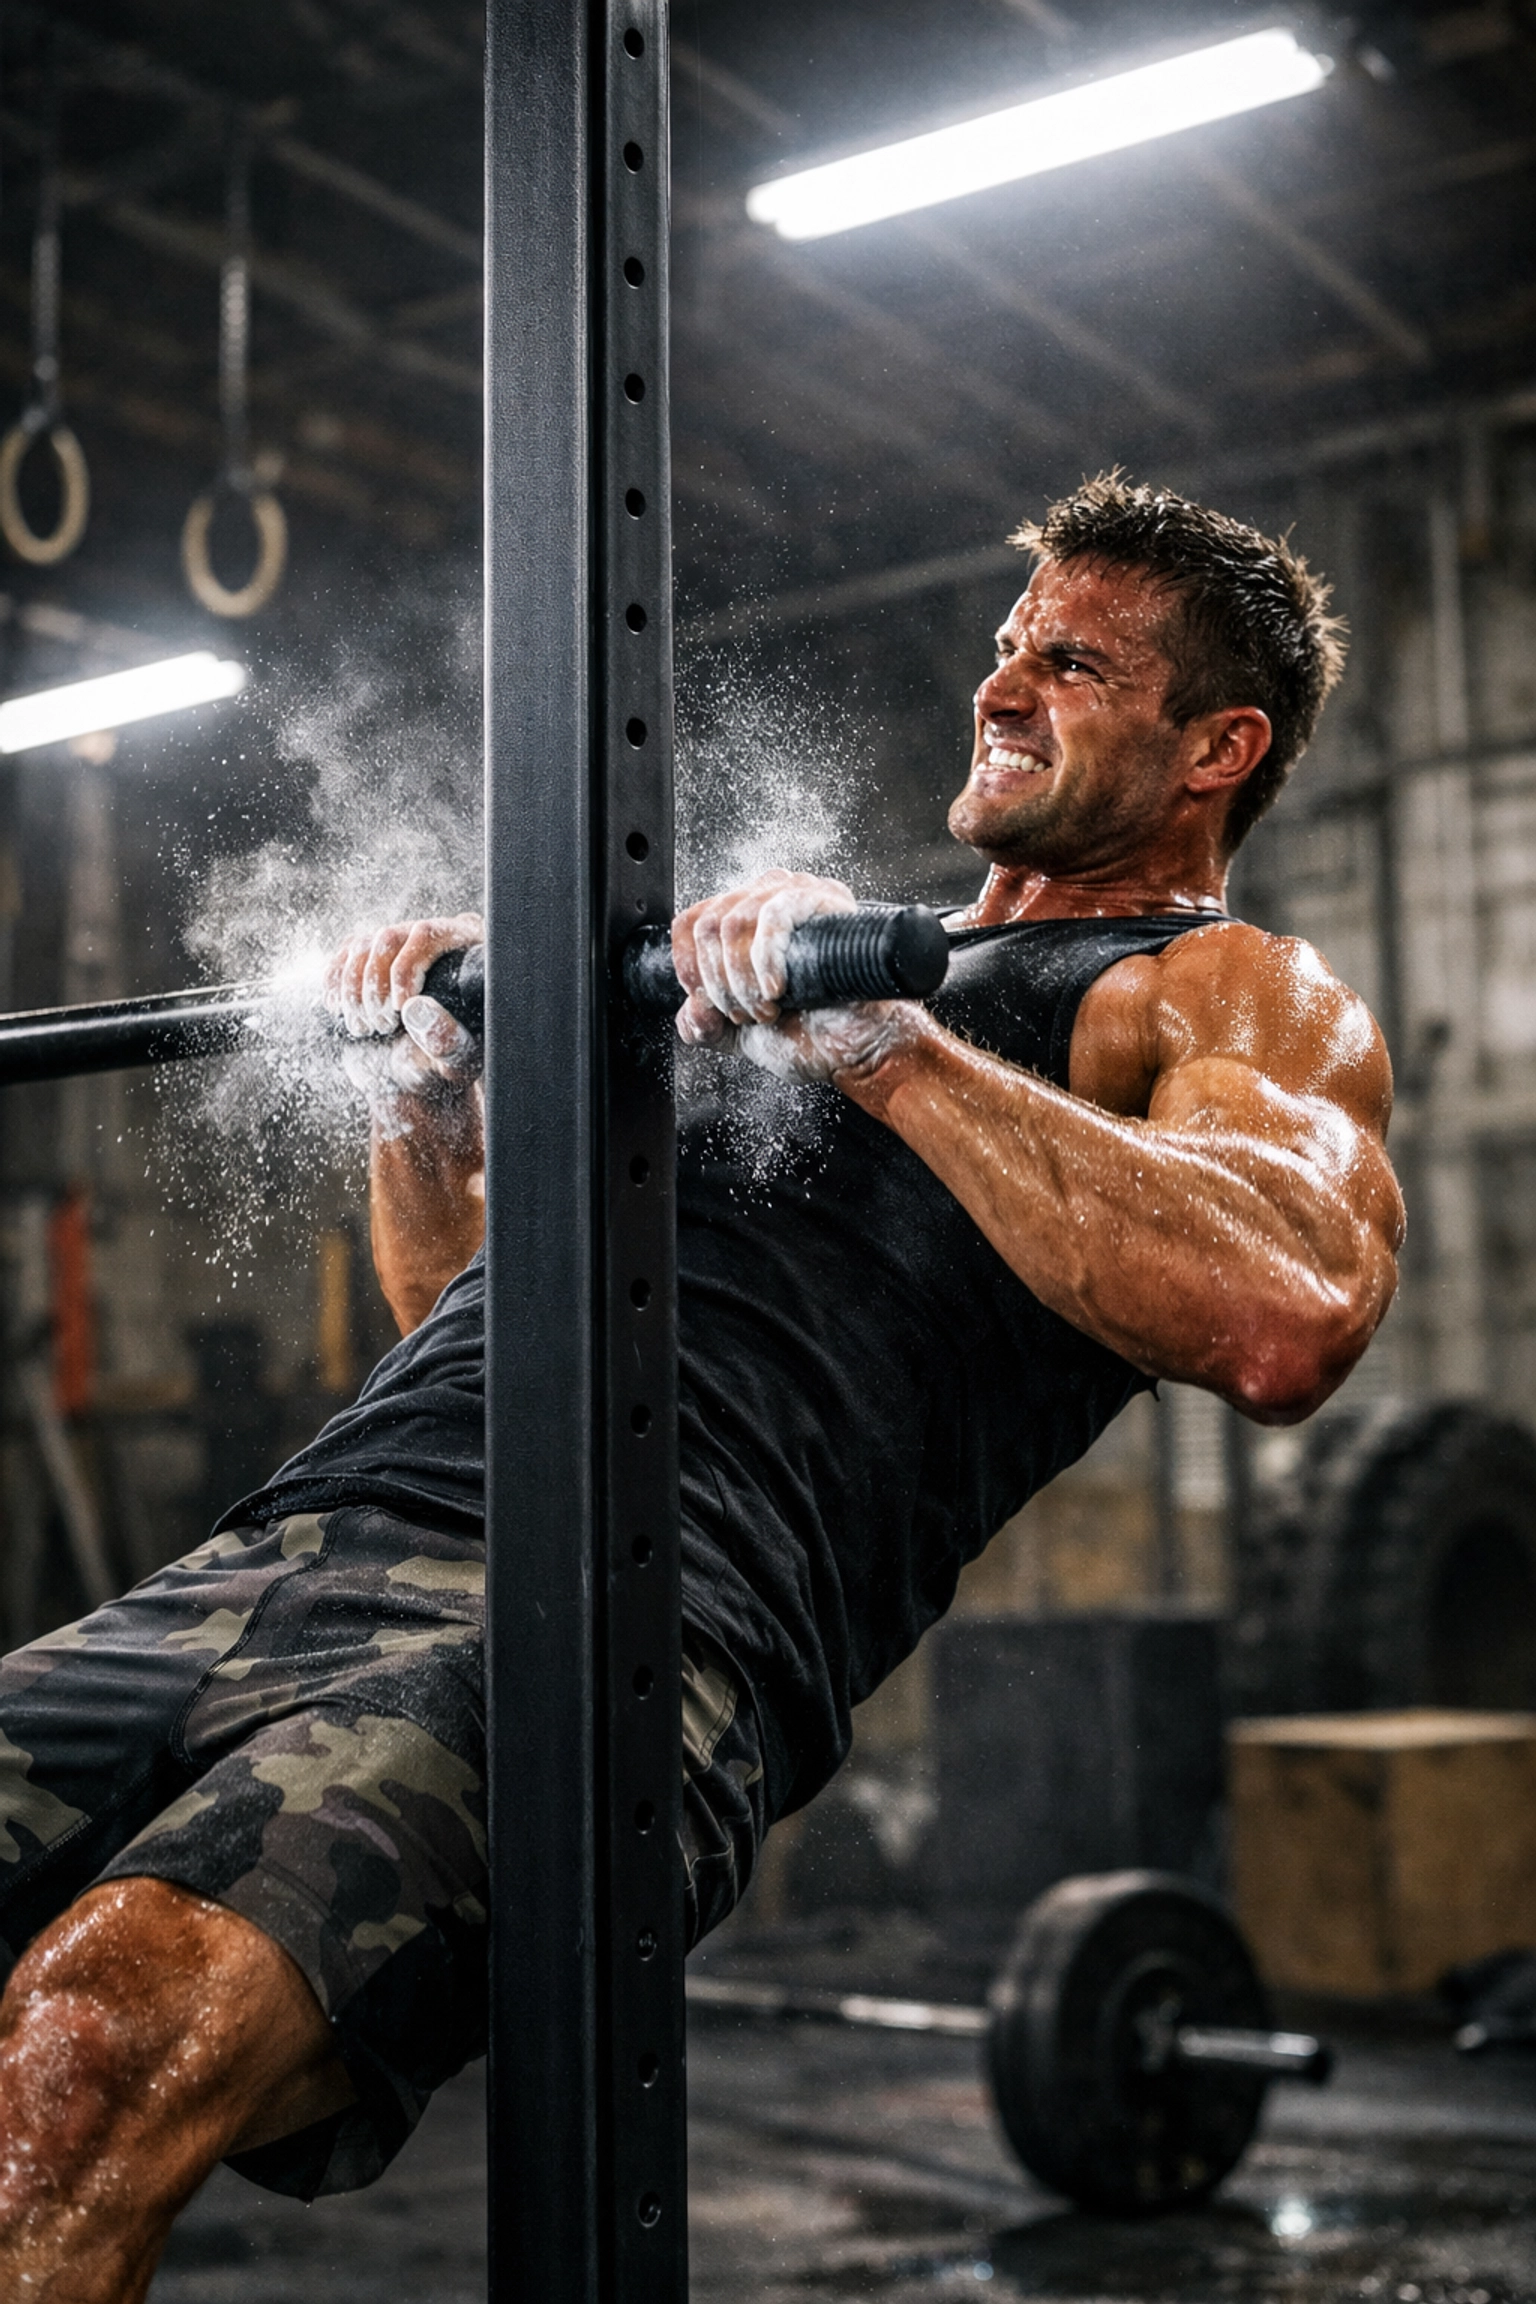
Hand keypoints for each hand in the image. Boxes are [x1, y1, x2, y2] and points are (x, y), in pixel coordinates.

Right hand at [325, 915, 482, 1125]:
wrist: (414, 1075)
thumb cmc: (445, 1064)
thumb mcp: (456, 1060)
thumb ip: (446, 1040)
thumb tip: (416, 1009)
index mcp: (464, 951)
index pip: (428, 936)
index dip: (406, 969)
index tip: (399, 1008)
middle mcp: (430, 939)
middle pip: (389, 938)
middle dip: (376, 986)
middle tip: (383, 1026)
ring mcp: (395, 946)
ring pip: (361, 946)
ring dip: (354, 991)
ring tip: (364, 1028)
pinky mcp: (366, 959)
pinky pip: (342, 957)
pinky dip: (335, 985)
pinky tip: (340, 1011)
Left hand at [671, 871, 909, 1085]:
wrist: (858, 1049)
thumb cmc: (811, 1033)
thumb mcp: (736, 1036)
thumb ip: (702, 1024)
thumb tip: (690, 1010)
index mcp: (743, 919)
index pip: (690, 921)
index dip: (689, 968)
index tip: (707, 1001)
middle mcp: (766, 898)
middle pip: (708, 924)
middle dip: (719, 984)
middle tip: (745, 1014)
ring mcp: (796, 894)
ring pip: (733, 922)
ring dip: (742, 979)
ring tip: (766, 1009)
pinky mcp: (825, 901)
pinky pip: (774, 917)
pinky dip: (766, 961)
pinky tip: (778, 990)